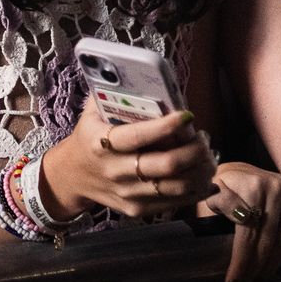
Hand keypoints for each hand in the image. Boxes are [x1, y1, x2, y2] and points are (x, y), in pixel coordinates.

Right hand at [41, 104, 216, 220]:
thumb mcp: (93, 112)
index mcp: (101, 142)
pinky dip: (195, 190)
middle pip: (165, 165)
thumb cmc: (90, 136)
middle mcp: (114, 170)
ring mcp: (126, 193)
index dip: (166, 126)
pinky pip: (173, 202)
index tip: (188, 115)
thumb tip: (141, 72)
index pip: (138, 136)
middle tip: (203, 138)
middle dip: (193, 150)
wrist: (72, 176)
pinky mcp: (136, 209)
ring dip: (199, 170)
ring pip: (175, 186)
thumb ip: (113, 93)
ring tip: (208, 155)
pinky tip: (205, 175)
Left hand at [203, 163, 280, 281]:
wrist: (241, 171)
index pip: (248, 235)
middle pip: (267, 240)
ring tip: (260, 276)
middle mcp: (276, 187)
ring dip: (273, 263)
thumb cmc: (222, 188)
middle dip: (256, 268)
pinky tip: (280, 261)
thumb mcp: (212, 193)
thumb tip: (240, 217)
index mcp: (252, 186)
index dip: (240, 262)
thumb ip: (221, 202)